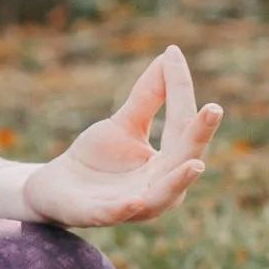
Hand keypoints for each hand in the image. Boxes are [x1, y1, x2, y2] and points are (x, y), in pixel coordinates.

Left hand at [21, 45, 223, 227]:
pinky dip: (125, 209)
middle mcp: (158, 187)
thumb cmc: (97, 158)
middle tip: (213, 108)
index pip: (181, 124)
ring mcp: (131, 205)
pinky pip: (115, 214)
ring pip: (161, 197)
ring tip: (195, 164)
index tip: (174, 54)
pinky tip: (134, 200)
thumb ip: (148, 98)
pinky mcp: (98, 215)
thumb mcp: (124, 124)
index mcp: (167, 164)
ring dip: (178, 181)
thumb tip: (170, 56)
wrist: (56, 187)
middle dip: (199, 136)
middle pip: (183, 160)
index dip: (179, 90)